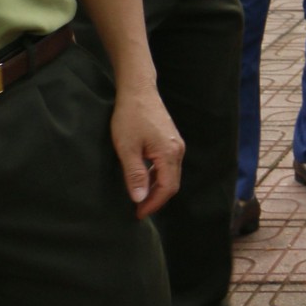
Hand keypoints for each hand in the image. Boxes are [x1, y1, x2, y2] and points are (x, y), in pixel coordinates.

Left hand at [111, 84, 183, 220]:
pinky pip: (168, 165)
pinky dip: (158, 177)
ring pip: (171, 174)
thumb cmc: (130, 118)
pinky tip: (143, 178)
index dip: (153, 204)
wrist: (138, 91)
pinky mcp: (170, 140)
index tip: (137, 214)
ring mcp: (176, 144)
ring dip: (157, 188)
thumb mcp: (127, 148)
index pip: (167, 188)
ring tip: (139, 198)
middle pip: (172, 183)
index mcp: (169, 154)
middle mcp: (178, 150)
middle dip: (156, 199)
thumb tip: (139, 199)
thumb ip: (135, 174)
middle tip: (138, 210)